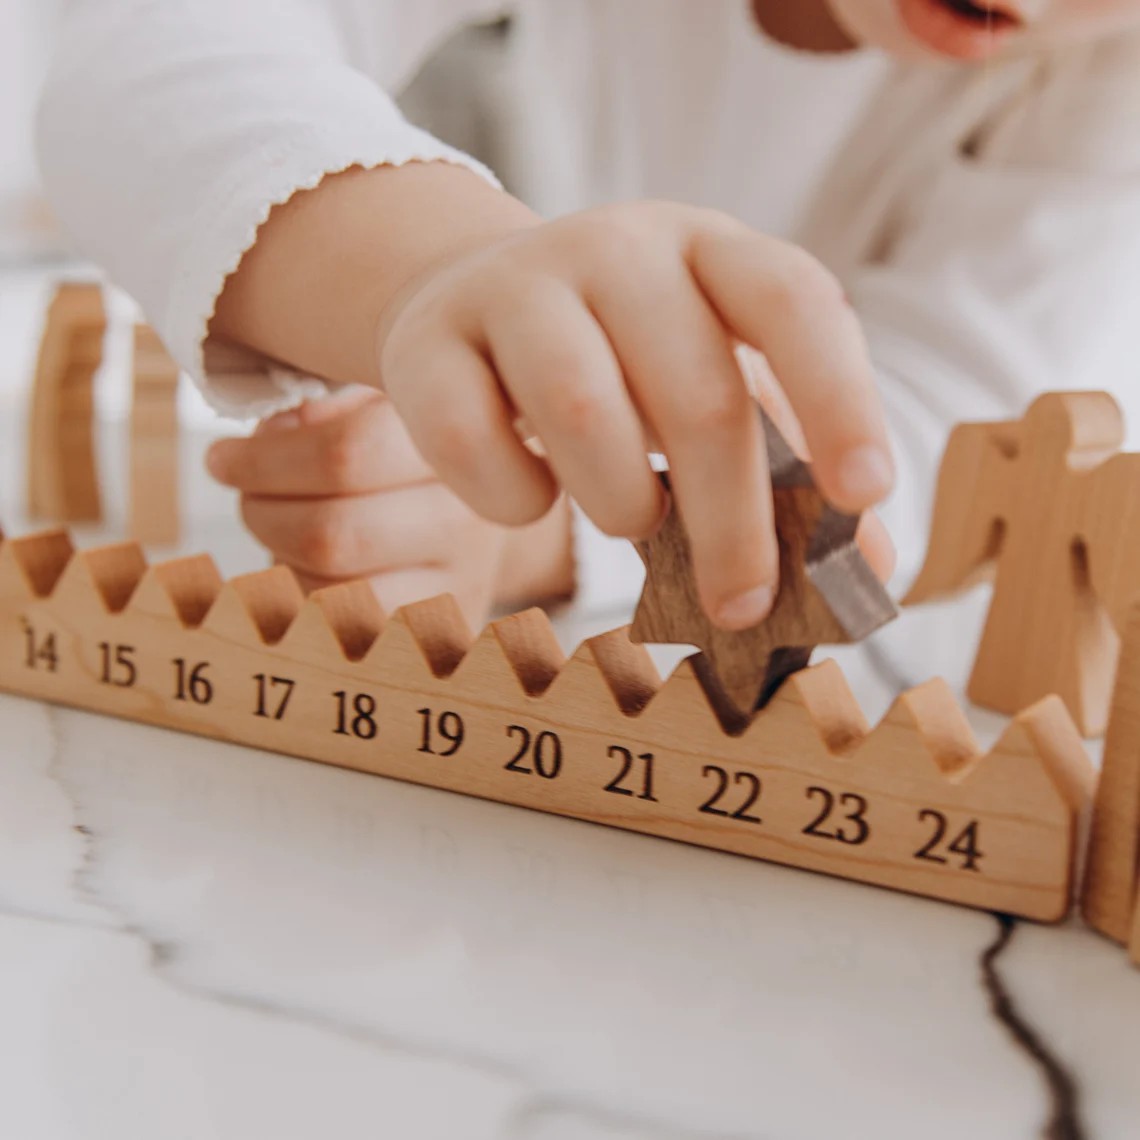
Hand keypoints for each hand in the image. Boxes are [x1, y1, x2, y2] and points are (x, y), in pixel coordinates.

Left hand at [206, 387, 573, 629]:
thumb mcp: (378, 401)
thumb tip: (269, 442)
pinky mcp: (449, 629)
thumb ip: (324, 409)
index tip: (223, 459)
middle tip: (245, 494)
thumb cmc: (411, 441)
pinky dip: (306, 598)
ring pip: (333, 589)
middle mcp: (472, 518)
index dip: (264, 461)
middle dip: (262, 513)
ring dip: (278, 559)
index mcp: (453, 441)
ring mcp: (464, 582)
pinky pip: (347, 630)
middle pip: (332, 533)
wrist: (500, 493)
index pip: (348, 454)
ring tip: (276, 524)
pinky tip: (308, 566)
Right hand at [377, 200, 894, 630]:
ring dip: (620, 504)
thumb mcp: (709, 384)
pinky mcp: (428, 340)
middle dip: (730, 524)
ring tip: (628, 519)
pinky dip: (512, 501)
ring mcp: (515, 285)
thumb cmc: (615, 359)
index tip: (863, 497)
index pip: (793, 301)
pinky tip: (534, 497)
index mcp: (707, 249)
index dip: (839, 400)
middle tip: (740, 603)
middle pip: (695, 394)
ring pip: (581, 412)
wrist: (469, 299)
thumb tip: (865, 558)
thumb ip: (785, 459)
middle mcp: (616, 248)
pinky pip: (473, 442)